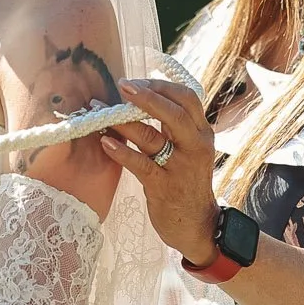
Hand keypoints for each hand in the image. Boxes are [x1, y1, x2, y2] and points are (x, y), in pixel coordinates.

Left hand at [100, 77, 223, 262]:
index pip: (188, 98)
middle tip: (122, 86)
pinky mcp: (164, 187)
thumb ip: (173, 125)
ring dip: (123, 122)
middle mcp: (196, 146)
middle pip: (174, 112)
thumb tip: (144, 97)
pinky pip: (140, 164)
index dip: (161, 85)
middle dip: (146, 96)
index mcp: (201, 132)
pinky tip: (105, 141)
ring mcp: (181, 167)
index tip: (137, 81)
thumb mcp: (188, 149)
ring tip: (101, 112)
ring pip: (151, 137)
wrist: (196, 224)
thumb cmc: (185, 182)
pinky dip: (121, 151)